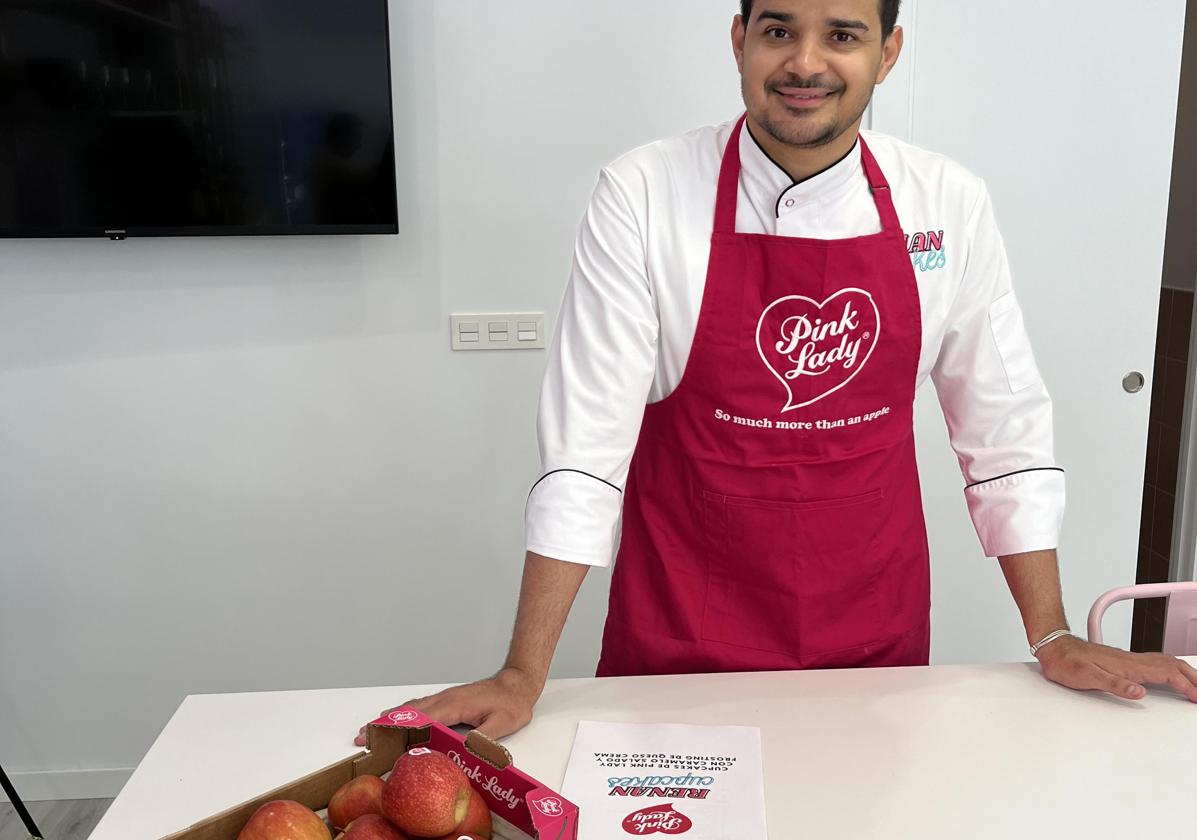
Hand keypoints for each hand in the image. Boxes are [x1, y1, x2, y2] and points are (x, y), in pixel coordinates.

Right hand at [353, 667, 541, 745]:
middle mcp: (445, 699)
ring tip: (371, 729)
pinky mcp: (449, 698)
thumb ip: (481, 739)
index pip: (419, 719)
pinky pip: (421, 705)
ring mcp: (445, 697)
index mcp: (454, 706)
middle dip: (384, 724)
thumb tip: (461, 751)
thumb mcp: (501, 725)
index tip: (377, 735)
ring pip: (412, 707)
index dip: (397, 728)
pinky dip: (404, 712)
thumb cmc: (511, 704)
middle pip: (408, 711)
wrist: (517, 684)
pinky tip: (397, 717)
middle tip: (362, 736)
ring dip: (391, 717)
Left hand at [1035, 635, 1196, 701]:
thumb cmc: (1067, 663)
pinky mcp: (1124, 661)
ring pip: (1165, 662)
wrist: (1054, 648)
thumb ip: (1114, 685)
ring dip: (1184, 672)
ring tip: (1195, 684)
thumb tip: (1139, 692)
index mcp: (1127, 665)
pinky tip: (1170, 675)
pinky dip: (1171, 669)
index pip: (1166, 674)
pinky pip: (1155, 663)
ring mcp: (1129, 659)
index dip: (1186, 685)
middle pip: (1171, 665)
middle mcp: (1131, 660)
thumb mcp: (1088, 677)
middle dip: (1193, 678)